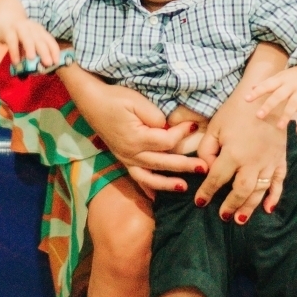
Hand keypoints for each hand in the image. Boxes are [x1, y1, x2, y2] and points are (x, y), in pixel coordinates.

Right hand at [0, 1, 61, 71]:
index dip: (54, 52)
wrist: (5, 17)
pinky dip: (14, 51)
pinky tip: (16, 62)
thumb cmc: (20, 34)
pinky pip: (12, 41)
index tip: (56, 63)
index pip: (50, 41)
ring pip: (27, 38)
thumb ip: (33, 54)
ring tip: (31, 58)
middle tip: (48, 63)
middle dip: (45, 52)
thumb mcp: (29, 41)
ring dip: (30, 47)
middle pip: (40, 40)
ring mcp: (20, 28)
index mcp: (40, 32)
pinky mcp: (8, 31)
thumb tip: (39, 70)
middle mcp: (32, 29)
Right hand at [60, 71, 204, 193]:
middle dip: (185, 166)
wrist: (91, 101)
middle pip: (163, 163)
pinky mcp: (123, 158)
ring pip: (149, 176)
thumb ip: (156, 116)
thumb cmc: (115, 98)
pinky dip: (147, 188)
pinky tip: (156, 198)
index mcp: (137, 138)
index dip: (182, 134)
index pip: (167, 142)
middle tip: (205, 168)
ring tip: (184, 187)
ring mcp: (126, 158)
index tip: (194, 126)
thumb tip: (168, 128)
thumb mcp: (137, 101)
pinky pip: (136, 178)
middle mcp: (131, 153)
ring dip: (167, 184)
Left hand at [195, 45, 290, 220]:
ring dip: (249, 207)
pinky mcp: (280, 159)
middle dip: (230, 205)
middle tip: (223, 216)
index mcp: (233, 153)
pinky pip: (279, 182)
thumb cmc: (237, 110)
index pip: (216, 179)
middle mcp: (252, 161)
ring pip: (259, 191)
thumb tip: (207, 170)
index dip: (206, 192)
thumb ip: (207, 150)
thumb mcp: (215, 127)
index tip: (199, 202)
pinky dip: (275, 197)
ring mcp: (269, 161)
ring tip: (240, 219)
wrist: (267, 97)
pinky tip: (269, 209)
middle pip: (240, 191)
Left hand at [245, 60, 296, 132]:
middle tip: (259, 115)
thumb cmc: (295, 75)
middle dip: (269, 105)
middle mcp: (291, 85)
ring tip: (279, 127)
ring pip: (293, 104)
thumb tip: (251, 88)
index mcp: (281, 79)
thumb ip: (267, 83)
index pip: (267, 85)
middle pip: (279, 95)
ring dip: (286, 115)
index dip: (257, 92)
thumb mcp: (281, 76)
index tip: (246, 99)